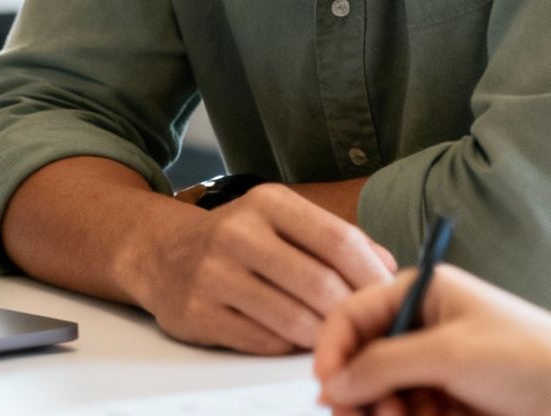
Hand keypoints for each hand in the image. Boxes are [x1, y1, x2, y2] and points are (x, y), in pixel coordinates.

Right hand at [129, 182, 395, 354]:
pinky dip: (288, 347)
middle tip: (364, 326)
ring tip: (333, 336)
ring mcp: (215, 274)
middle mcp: (238, 232)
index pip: (339, 241)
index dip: (372, 275)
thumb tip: (388, 266)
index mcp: (267, 203)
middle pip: (320, 284)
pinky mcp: (198, 312)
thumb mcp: (280, 219)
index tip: (390, 295)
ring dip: (322, 336)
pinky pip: (263, 342)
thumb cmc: (236, 240)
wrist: (160, 253)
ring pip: (294, 320)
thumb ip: (335, 239)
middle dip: (351, 313)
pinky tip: (293, 340)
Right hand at [313, 264, 550, 415]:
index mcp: (423, 294)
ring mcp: (440, 368)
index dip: (332, 351)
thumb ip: (382, 365)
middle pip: (363, 362)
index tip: (326, 390)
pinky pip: (412, 413)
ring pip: (385, 396)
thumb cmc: (535, 359)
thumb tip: (332, 382)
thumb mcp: (448, 355)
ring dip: (387, 414)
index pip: (352, 316)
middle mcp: (426, 327)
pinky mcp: (454, 402)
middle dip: (361, 394)